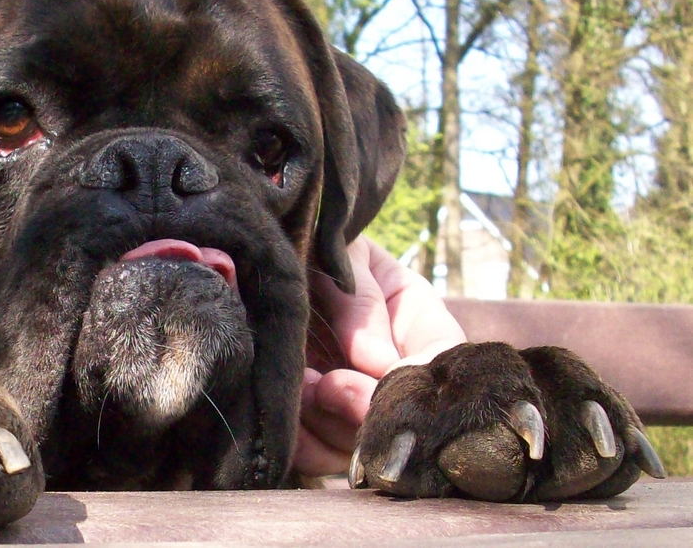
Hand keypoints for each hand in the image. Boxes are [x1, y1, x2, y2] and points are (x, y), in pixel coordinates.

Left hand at [295, 236, 466, 476]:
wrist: (258, 260)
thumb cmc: (311, 247)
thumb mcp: (343, 254)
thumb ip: (360, 301)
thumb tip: (378, 362)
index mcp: (414, 319)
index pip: (442, 358)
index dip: (418, 376)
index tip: (383, 372)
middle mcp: (390, 369)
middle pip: (401, 413)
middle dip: (364, 406)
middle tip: (328, 384)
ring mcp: (352, 400)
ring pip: (359, 441)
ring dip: (326, 418)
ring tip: (297, 380)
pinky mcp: (313, 423)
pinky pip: (316, 454)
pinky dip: (300, 440)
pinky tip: (284, 403)